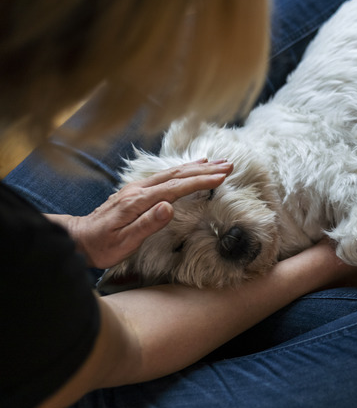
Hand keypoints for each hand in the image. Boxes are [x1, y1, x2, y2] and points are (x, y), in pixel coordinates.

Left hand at [54, 159, 233, 268]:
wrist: (78, 239)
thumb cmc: (102, 245)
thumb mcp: (124, 241)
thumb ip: (147, 223)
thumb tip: (169, 206)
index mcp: (139, 200)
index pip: (176, 187)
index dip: (201, 181)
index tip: (221, 177)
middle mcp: (139, 189)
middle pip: (177, 174)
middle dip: (205, 169)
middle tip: (228, 165)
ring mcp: (138, 187)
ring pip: (172, 172)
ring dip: (197, 167)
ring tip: (217, 162)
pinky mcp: (137, 190)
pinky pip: (166, 176)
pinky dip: (183, 170)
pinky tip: (191, 167)